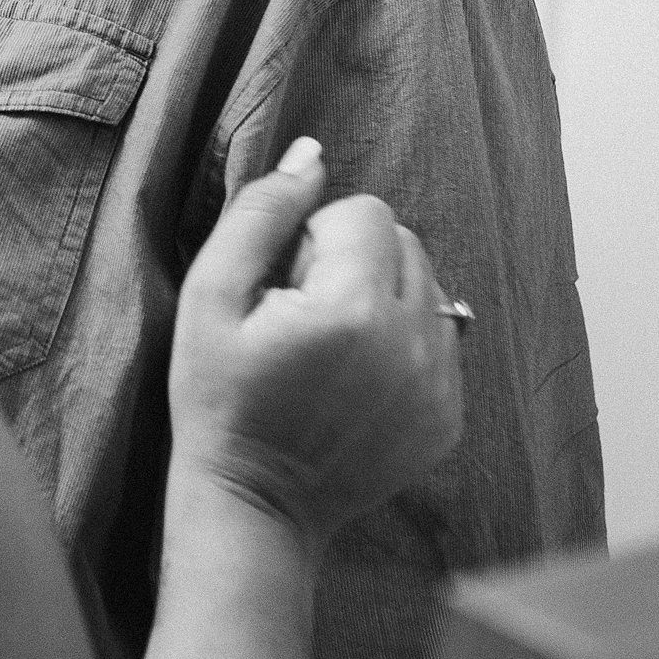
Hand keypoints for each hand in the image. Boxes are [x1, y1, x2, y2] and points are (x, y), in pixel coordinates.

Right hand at [169, 138, 462, 546]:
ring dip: (382, 298)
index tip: (283, 285)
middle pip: (405, 242)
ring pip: (428, 288)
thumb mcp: (209, 298)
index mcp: (352, 308)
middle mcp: (412, 343)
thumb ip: (260, 214)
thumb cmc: (218, 398)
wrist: (256, 504)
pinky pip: (439, 340)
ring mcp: (438, 384)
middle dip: (355, 259)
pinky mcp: (449, 417)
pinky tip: (353, 380)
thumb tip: (310, 154)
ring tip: (329, 347)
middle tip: (302, 313)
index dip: (315, 234)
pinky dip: (401, 344)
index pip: (365, 211)